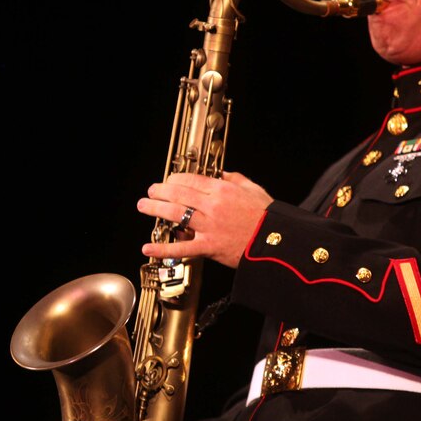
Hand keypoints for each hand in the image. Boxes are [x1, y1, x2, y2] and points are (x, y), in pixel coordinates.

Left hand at [136, 171, 272, 267]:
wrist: (277, 242)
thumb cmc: (267, 217)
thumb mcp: (254, 189)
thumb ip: (235, 179)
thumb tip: (221, 173)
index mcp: (222, 190)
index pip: (190, 180)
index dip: (174, 179)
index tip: (168, 181)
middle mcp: (212, 206)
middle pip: (178, 194)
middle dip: (159, 191)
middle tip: (150, 192)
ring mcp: (209, 226)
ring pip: (176, 214)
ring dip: (156, 209)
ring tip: (144, 206)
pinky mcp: (209, 247)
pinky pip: (182, 247)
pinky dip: (162, 247)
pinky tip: (148, 247)